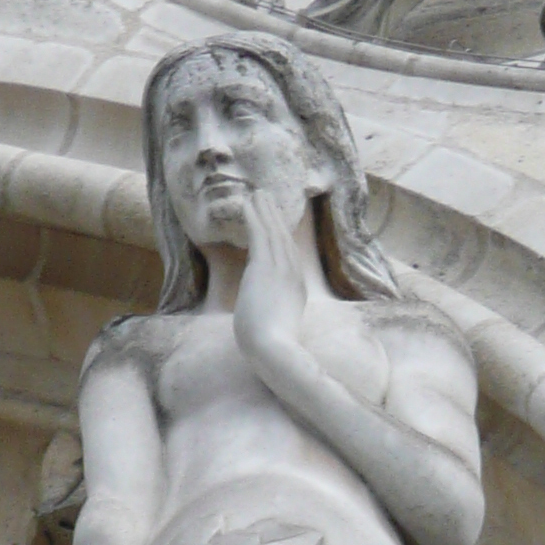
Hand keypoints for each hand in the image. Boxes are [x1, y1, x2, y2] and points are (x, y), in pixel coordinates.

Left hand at [233, 176, 310, 375]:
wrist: (274, 351)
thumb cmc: (271, 350)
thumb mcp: (273, 332)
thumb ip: (270, 320)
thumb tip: (258, 322)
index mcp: (296, 292)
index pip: (289, 259)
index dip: (283, 238)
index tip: (277, 225)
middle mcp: (292, 276)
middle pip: (284, 239)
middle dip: (276, 217)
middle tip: (268, 198)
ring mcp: (281, 270)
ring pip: (273, 232)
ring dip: (265, 210)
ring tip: (258, 193)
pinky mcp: (265, 268)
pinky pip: (260, 234)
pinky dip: (254, 217)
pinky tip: (247, 203)